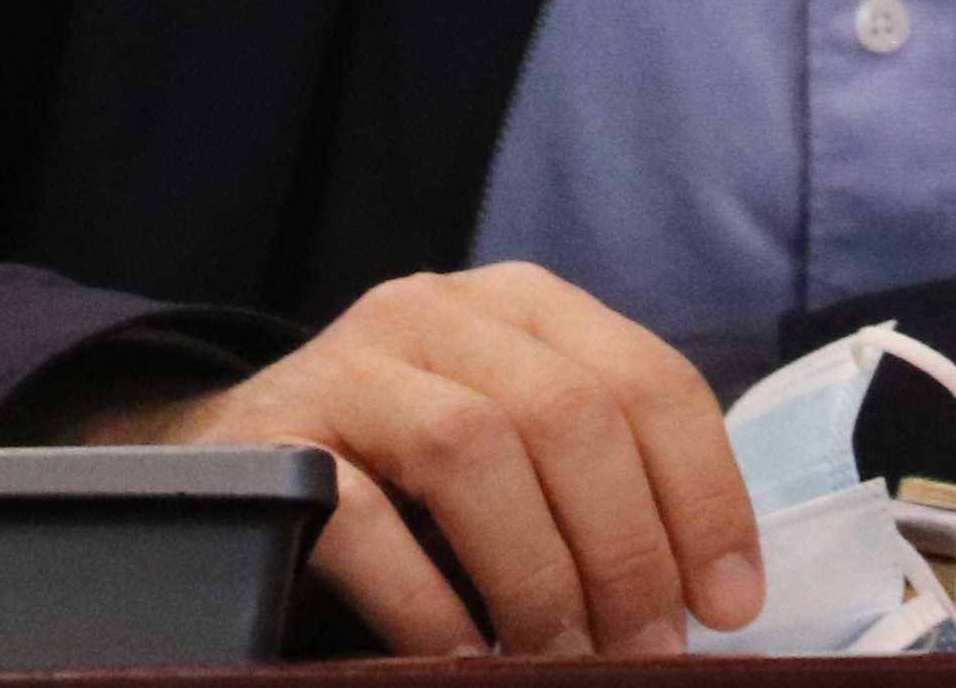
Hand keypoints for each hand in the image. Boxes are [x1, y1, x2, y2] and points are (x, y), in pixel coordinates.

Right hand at [79, 262, 763, 655]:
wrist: (225, 464)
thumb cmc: (405, 479)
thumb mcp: (517, 449)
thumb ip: (600, 485)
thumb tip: (710, 600)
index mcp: (523, 304)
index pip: (649, 380)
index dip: (705, 496)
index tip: (730, 605)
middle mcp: (438, 309)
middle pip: (569, 413)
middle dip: (626, 550)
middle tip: (645, 655)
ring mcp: (348, 365)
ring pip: (473, 447)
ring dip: (536, 574)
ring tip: (562, 662)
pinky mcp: (270, 440)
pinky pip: (360, 517)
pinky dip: (426, 603)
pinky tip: (463, 659)